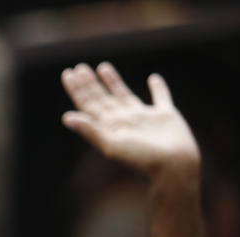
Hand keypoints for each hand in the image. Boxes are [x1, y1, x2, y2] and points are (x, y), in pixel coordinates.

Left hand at [61, 62, 199, 175]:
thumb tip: (66, 117)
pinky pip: (161, 97)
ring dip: (113, 82)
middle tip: (79, 68)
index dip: (78, 90)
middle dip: (90, 84)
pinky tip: (153, 78)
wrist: (173, 165)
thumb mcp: (111, 144)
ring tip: (102, 67)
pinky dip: (158, 88)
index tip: (68, 74)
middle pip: (102, 98)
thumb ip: (90, 130)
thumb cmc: (141, 158)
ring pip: (125, 95)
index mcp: (109, 126)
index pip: (89, 105)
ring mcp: (144, 118)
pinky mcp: (165, 116)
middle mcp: (123, 120)